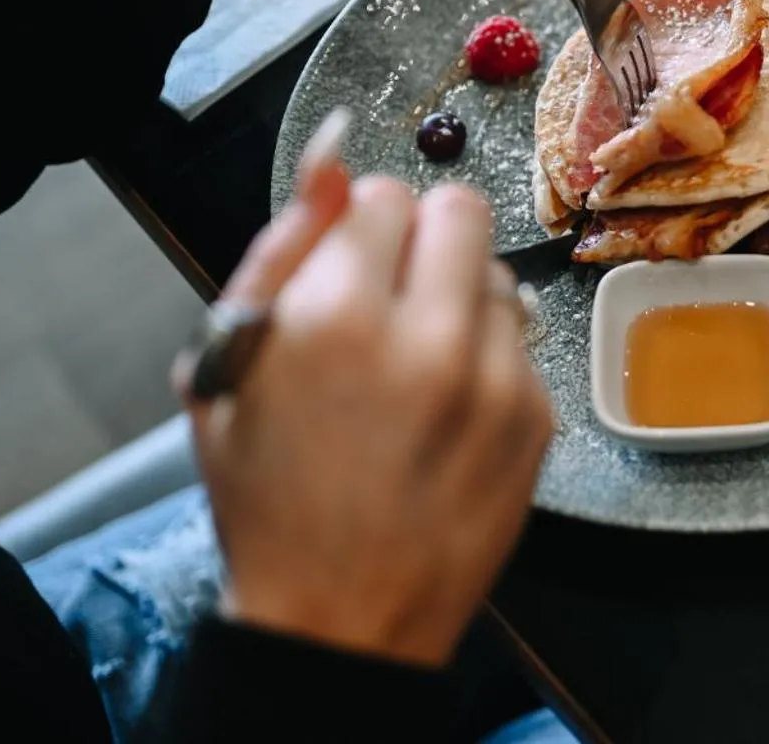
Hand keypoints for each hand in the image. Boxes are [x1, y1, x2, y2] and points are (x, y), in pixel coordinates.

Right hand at [179, 111, 553, 666]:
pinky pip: (523, 343)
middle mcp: (429, 341)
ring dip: (462, 299)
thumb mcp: (230, 365)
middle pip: (461, 210)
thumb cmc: (269, 495)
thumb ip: (283, 245)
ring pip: (500, 275)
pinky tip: (448, 411)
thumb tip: (335, 151)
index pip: (381, 194)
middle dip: (423, 238)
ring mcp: (497, 382)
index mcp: (335, 319)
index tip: (347, 267)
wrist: (341, 616)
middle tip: (391, 294)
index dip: (358, 227)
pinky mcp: (539, 420)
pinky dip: (489, 359)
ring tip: (416, 365)